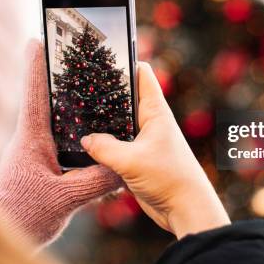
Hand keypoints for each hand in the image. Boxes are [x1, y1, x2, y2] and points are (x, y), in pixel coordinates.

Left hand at [0, 40, 121, 246]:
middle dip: (52, 76)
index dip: (36, 66)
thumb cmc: (27, 214)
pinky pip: (51, 135)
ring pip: (47, 118)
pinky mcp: (34, 162)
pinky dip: (64, 125)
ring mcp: (29, 150)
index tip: (36, 40)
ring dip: (59, 101)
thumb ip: (97, 180)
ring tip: (79, 85)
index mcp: (32, 140)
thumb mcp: (67, 197)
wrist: (6, 232)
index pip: (34, 95)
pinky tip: (81, 128)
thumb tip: (123, 165)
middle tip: (65, 54)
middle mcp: (28, 139)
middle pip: (41, 99)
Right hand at [81, 62, 229, 238]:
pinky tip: (85, 146)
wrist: (185, 209)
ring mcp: (144, 140)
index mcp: (155, 111)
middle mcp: (150, 121)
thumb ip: (104, 148)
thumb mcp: (131, 161)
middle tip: (80, 86)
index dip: (125, 62)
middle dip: (106, 93)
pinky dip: (104, 145)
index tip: (104, 54)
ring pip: (118, 124)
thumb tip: (86, 140)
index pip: (142, 75)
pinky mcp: (138, 158)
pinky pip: (117, 145)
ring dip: (103, 123)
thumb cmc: (169, 178)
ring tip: (77, 115)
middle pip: (125, 98)